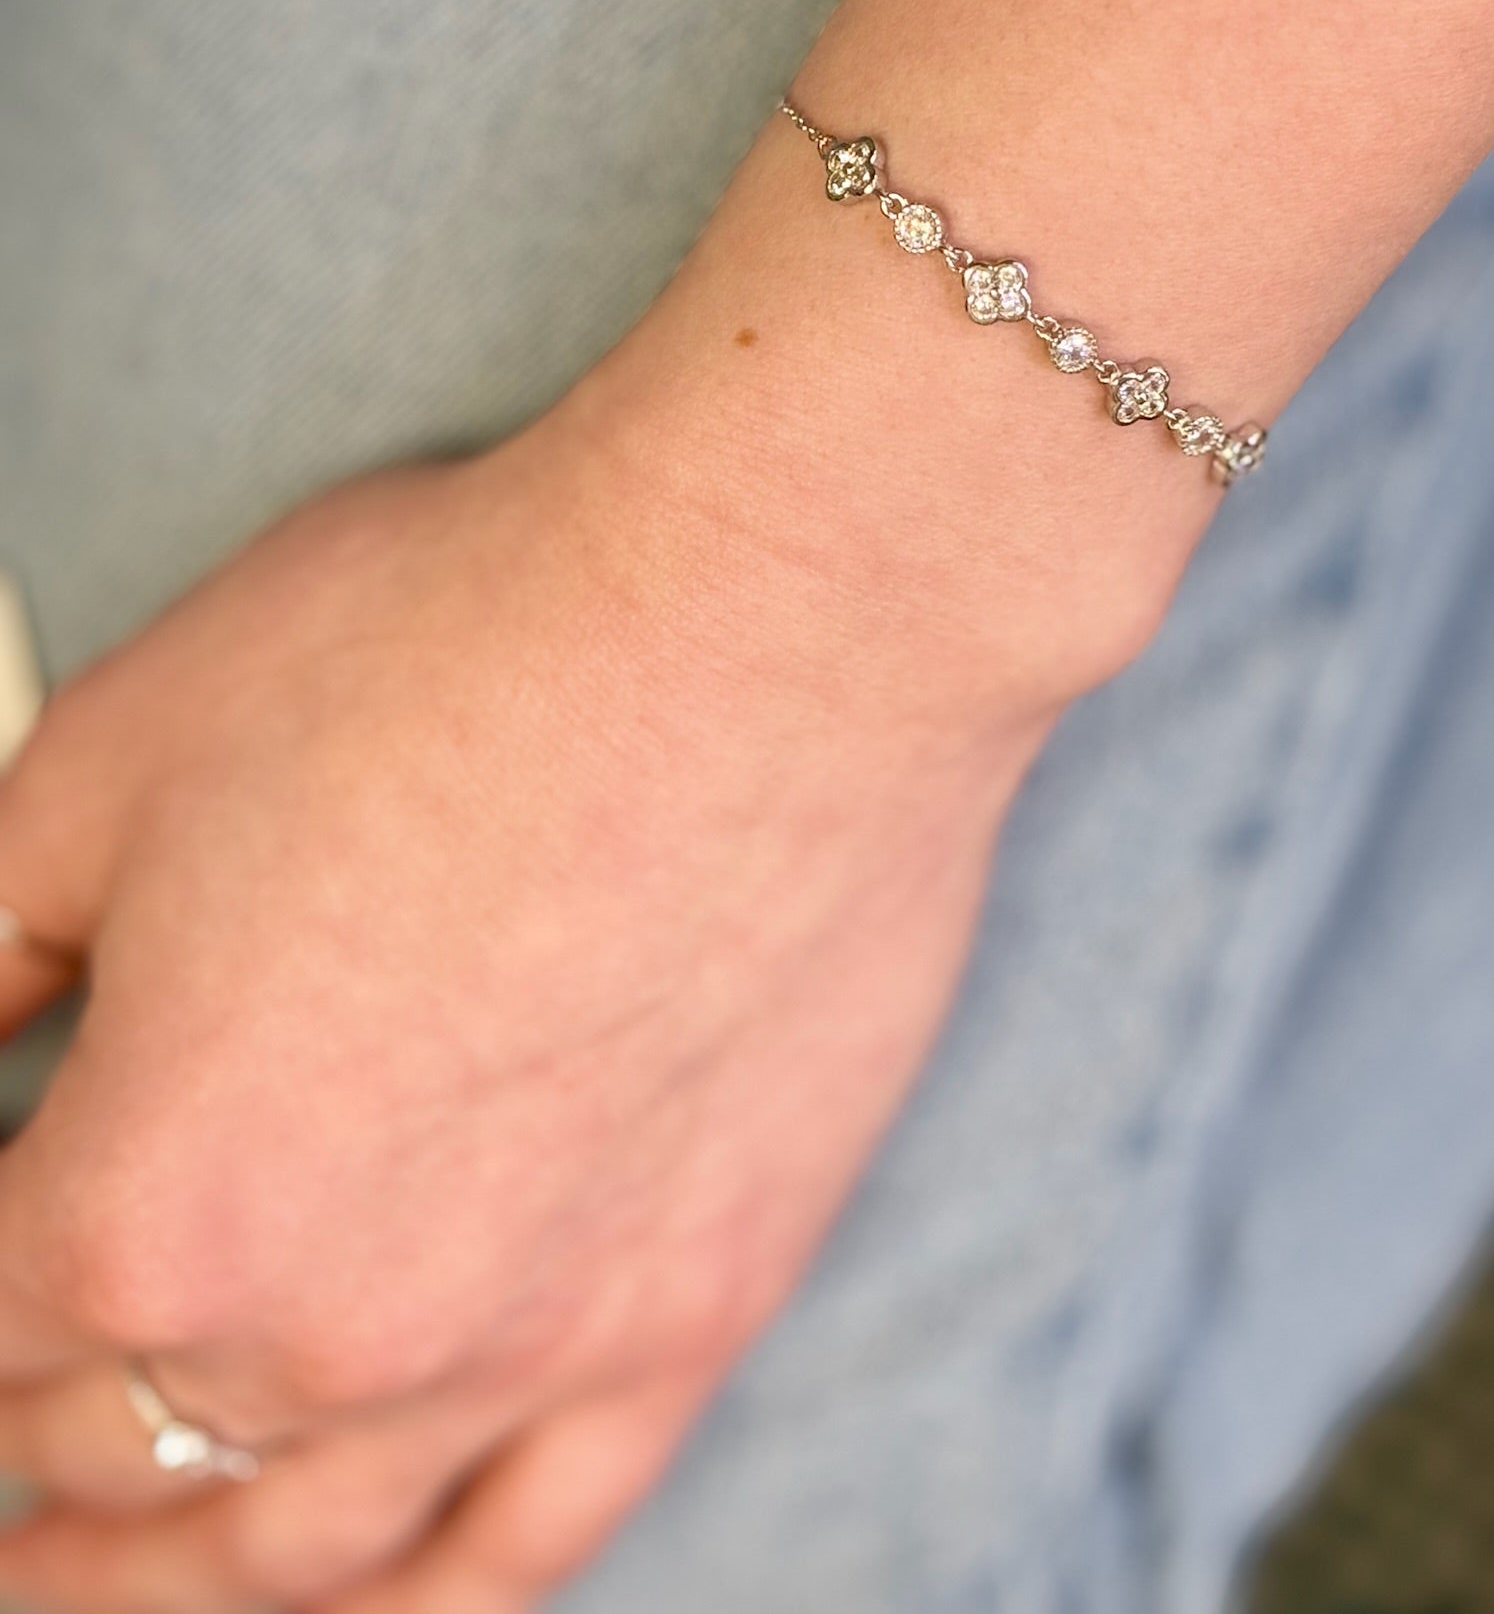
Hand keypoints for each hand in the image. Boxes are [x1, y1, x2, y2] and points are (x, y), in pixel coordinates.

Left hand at [0, 407, 1055, 1612]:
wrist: (761, 632)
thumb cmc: (454, 657)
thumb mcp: (110, 759)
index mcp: (150, 1200)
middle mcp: (328, 1327)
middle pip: (115, 1446)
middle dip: (30, 1435)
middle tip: (12, 1423)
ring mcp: (525, 1349)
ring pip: (301, 1546)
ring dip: (175, 1574)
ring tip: (111, 1576)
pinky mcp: (691, 1315)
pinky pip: (529, 1540)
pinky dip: (415, 1597)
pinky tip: (366, 1591)